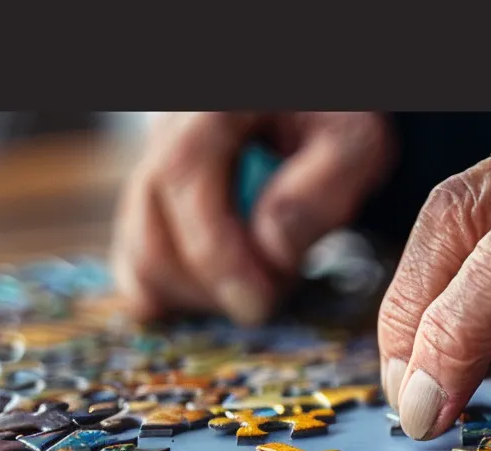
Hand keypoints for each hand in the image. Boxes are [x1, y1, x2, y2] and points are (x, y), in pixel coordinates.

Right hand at [110, 112, 395, 323]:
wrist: (324, 117)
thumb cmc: (339, 123)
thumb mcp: (353, 145)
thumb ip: (318, 193)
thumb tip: (271, 249)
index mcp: (212, 105)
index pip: (184, 174)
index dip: (213, 250)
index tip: (256, 303)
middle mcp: (169, 127)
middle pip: (148, 217)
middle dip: (203, 283)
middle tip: (267, 303)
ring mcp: (154, 162)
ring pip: (138, 242)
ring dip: (189, 291)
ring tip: (258, 290)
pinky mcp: (157, 196)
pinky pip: (139, 249)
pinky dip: (167, 288)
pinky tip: (211, 304)